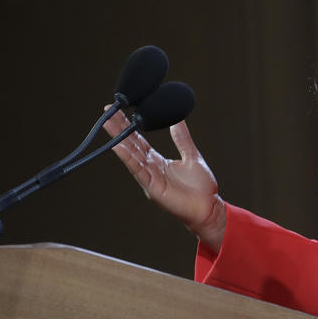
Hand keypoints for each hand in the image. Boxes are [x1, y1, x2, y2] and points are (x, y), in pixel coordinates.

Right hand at [103, 109, 225, 250]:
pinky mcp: (152, 188)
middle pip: (131, 145)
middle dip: (119, 128)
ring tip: (108, 123)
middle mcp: (150, 168)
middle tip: (108, 111)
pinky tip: (119, 146)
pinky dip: (128, 158)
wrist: (209, 207)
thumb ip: (182, 138)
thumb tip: (177, 119)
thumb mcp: (191, 156)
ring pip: (131, 155)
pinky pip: (138, 170)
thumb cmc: (201, 188)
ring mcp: (149, 178)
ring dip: (119, 139)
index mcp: (158, 161)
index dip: (129, 126)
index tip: (119, 111)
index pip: (139, 140)